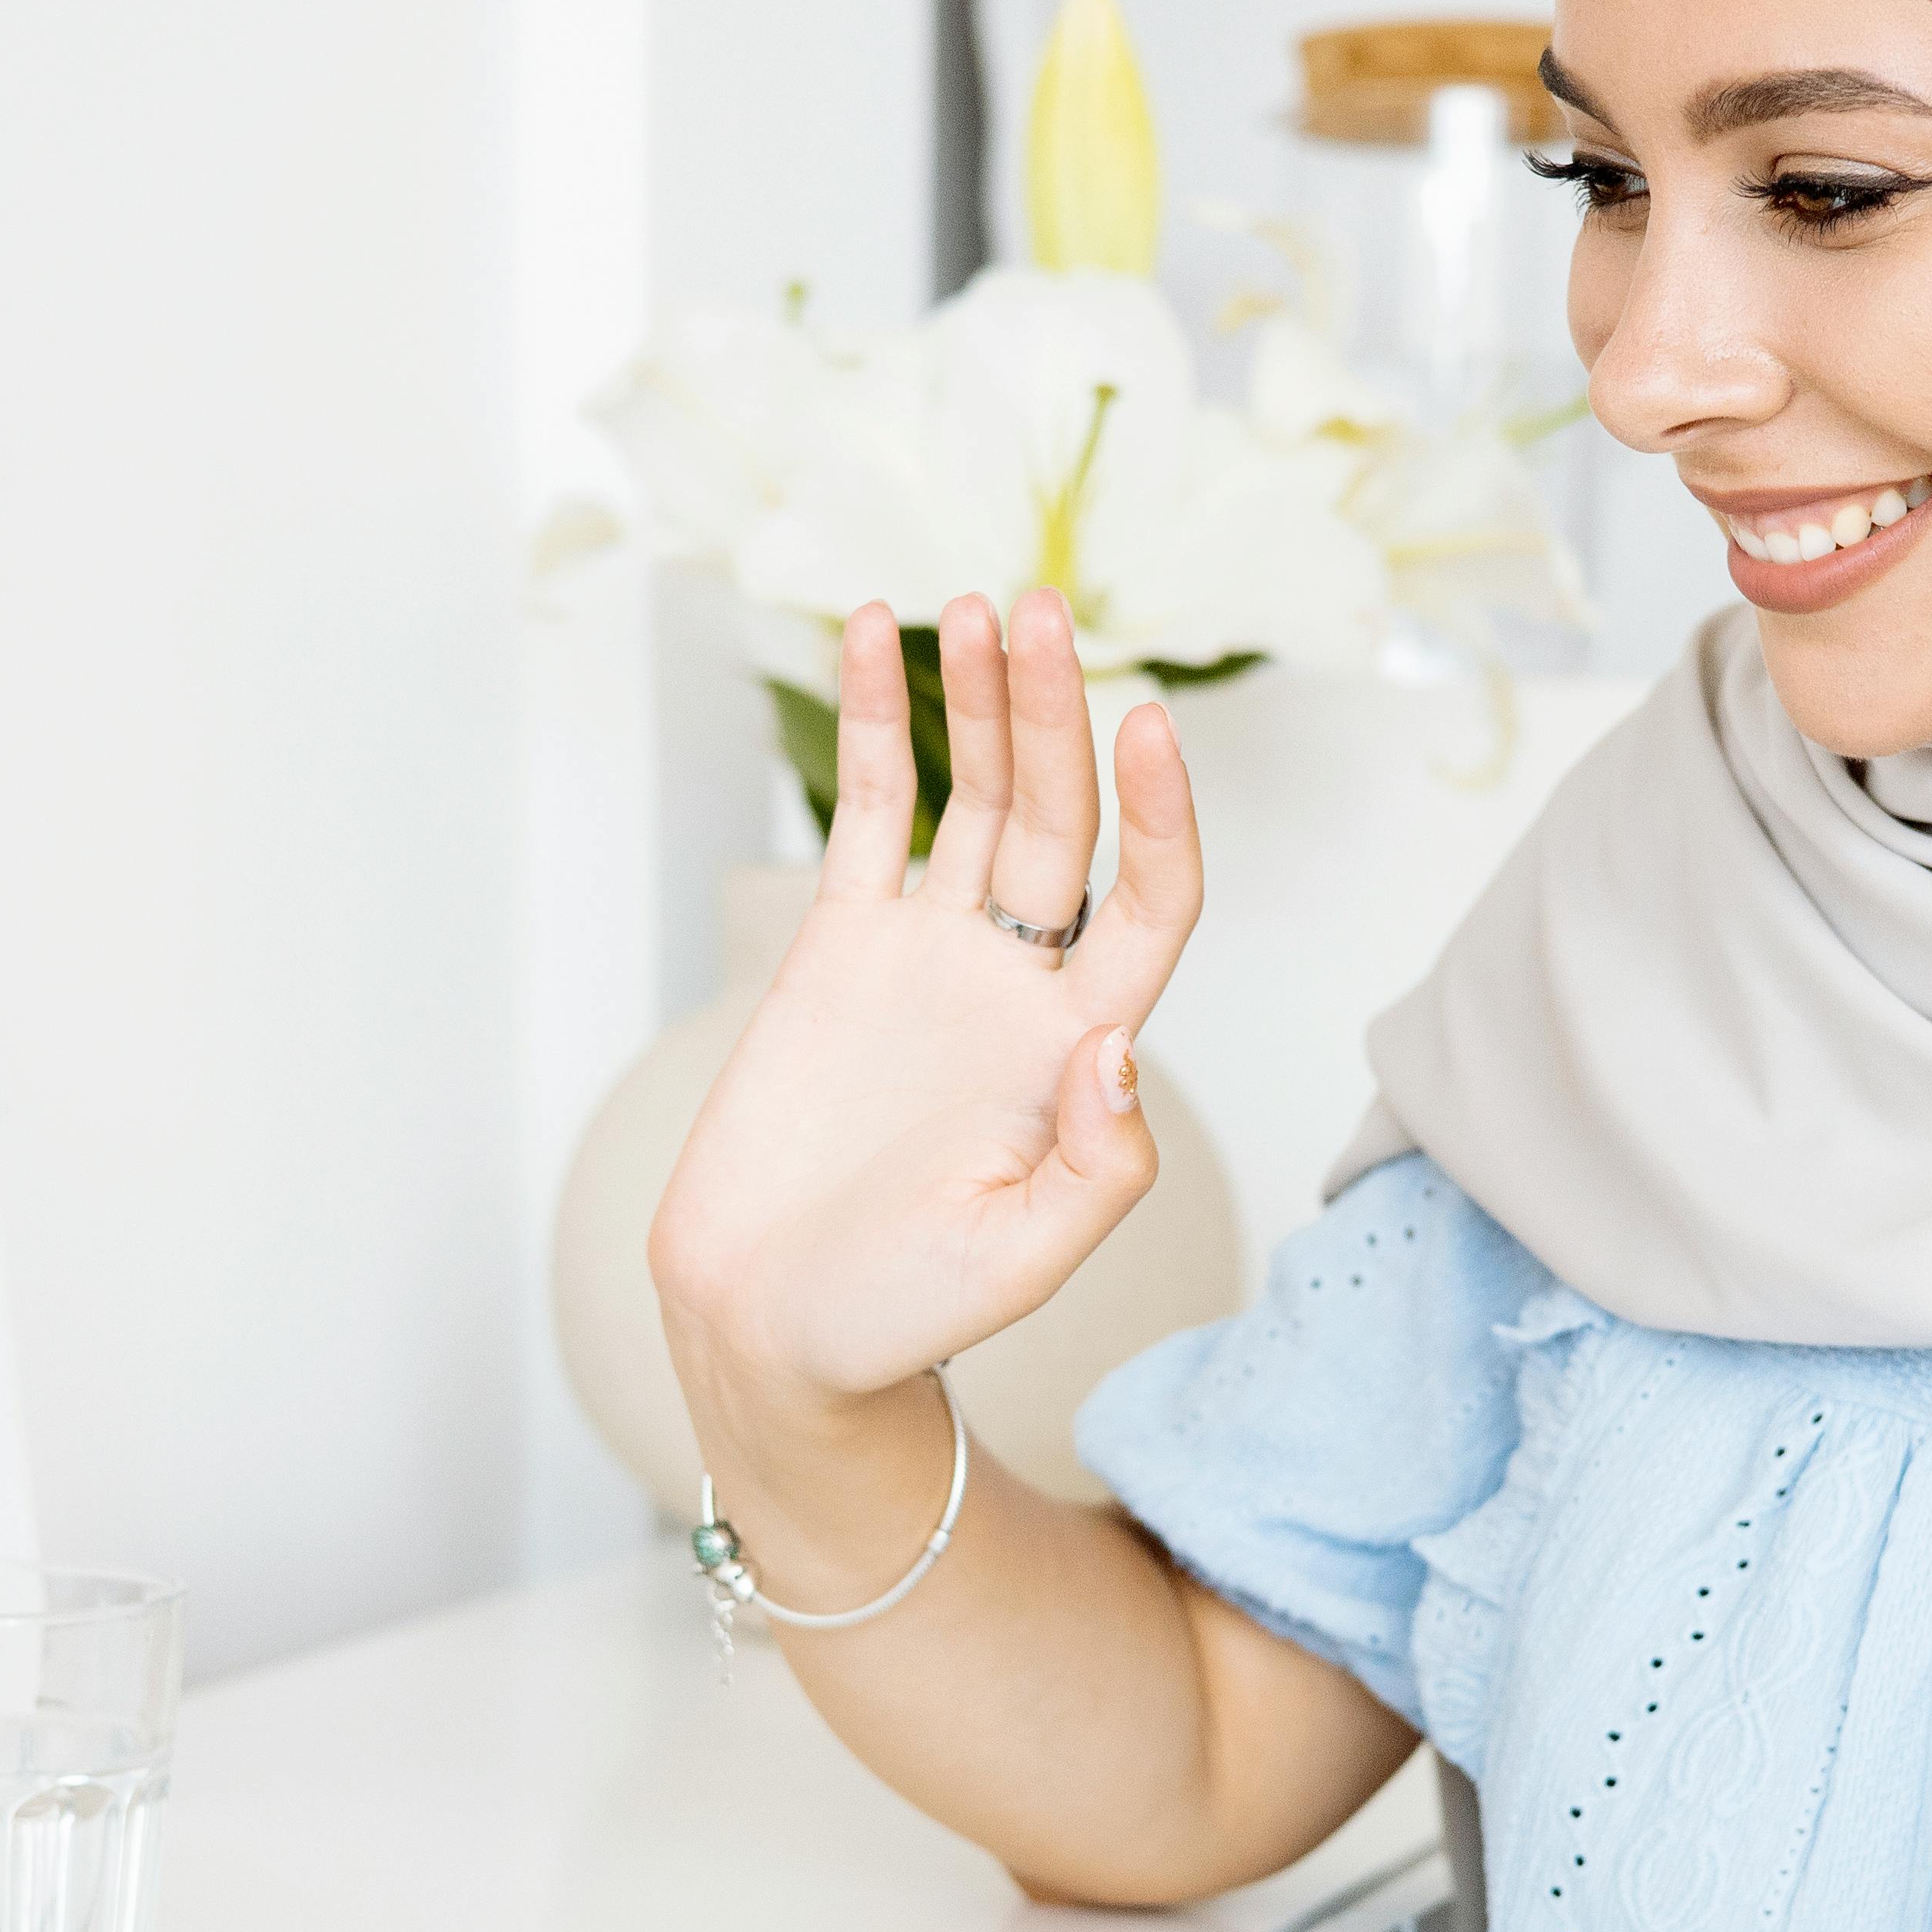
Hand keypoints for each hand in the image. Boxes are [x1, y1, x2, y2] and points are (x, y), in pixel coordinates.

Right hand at [647, 588, 1204, 1416]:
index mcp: (1081, 1048)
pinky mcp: (841, 943)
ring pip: (977, 795)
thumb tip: (1114, 1046)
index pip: (1151, 905)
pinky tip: (873, 635)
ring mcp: (933, 953)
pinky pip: (870, 811)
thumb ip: (1096, 1168)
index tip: (1146, 733)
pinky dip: (879, 724)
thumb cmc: (901, 1312)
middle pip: (1061, 819)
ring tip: (979, 607)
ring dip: (984, 700)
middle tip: (1042, 615)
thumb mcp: (1020, 1260)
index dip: (1159, 819)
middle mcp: (1021, 981)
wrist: (773, 1324)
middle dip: (1056, 715)